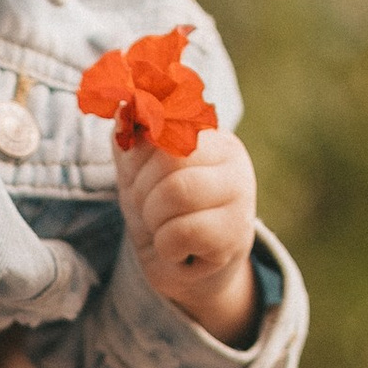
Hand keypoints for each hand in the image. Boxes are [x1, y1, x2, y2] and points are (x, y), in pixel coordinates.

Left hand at [118, 124, 259, 344]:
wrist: (181, 267)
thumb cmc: (159, 211)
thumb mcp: (137, 167)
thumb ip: (132, 131)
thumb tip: (127, 101)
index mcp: (208, 134)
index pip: (162, 126)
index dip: (138, 160)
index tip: (141, 180)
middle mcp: (232, 158)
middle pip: (168, 161)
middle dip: (144, 193)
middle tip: (152, 211)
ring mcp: (241, 196)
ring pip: (175, 194)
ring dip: (154, 220)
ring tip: (164, 228)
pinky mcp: (237, 235)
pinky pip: (182, 232)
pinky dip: (166, 247)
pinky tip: (178, 249)